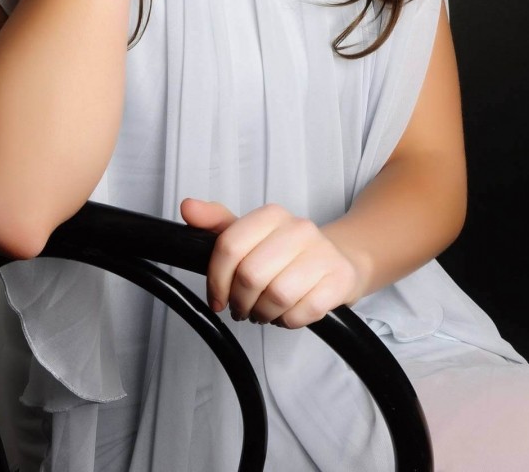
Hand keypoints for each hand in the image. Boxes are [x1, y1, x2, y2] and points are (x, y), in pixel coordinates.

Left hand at [180, 198, 362, 328]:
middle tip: (243, 307)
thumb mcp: (251, 236)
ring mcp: (322, 253)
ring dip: (264, 313)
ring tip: (264, 311)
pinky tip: (289, 312)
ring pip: (277, 295)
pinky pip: (303, 312)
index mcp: (272, 215)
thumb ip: (216, 224)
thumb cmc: (288, 253)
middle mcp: (299, 228)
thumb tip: (188, 207)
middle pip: (250, 275)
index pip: (229, 246)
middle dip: (241, 301)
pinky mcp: (339, 280)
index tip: (217, 297)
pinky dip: (290, 320)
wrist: (341, 260)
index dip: (217, 279)